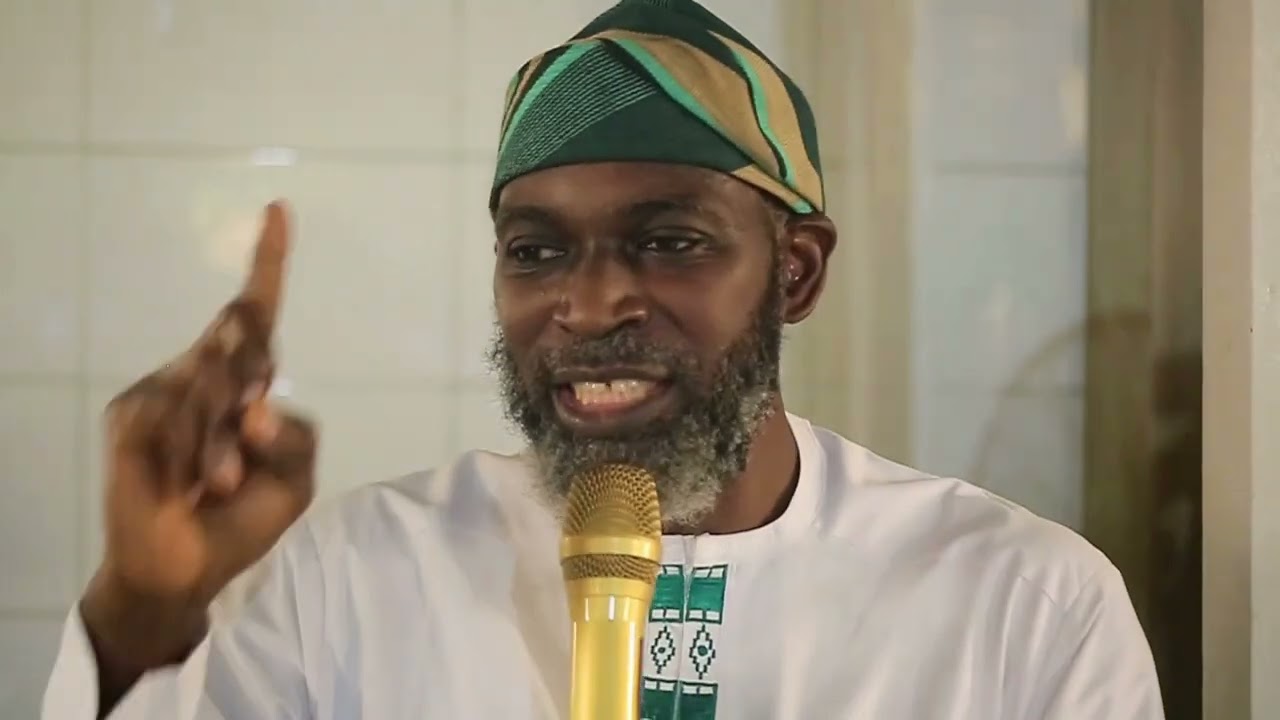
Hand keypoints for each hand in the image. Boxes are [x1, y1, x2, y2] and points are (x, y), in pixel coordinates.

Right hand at [81, 202, 316, 672]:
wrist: (187, 566)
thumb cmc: (244, 517)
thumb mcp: (295, 481)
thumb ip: (296, 437)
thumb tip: (256, 406)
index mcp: (245, 380)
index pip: (259, 313)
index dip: (269, 263)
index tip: (279, 211)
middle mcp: (202, 370)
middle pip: (244, 346)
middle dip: (250, 403)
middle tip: (236, 470)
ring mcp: (163, 387)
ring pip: (213, 388)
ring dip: (224, 451)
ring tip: (214, 486)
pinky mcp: (132, 411)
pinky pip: (177, 416)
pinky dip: (192, 457)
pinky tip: (181, 484)